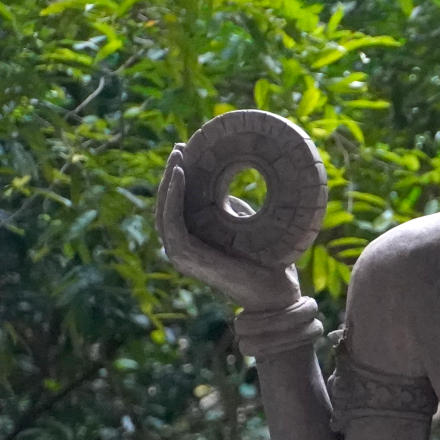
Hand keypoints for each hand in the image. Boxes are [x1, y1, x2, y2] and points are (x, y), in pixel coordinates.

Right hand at [155, 145, 301, 311]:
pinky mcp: (185, 256)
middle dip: (169, 174)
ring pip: (162, 210)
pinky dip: (172, 196)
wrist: (276, 291)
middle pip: (163, 205)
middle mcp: (181, 248)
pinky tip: (179, 175)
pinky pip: (171, 220)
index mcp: (193, 242)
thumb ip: (230, 208)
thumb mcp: (245, 226)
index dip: (175, 179)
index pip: (173, 207)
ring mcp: (180, 254)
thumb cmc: (267, 262)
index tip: (184, 150)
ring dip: (168, 181)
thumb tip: (225, 185)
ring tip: (177, 156)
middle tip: (179, 147)